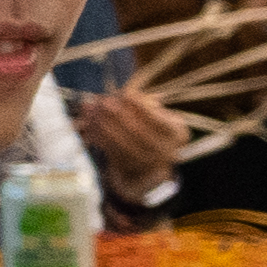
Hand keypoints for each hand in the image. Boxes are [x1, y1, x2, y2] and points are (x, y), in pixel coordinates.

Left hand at [66, 84, 190, 193]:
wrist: (150, 166)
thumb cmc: (150, 130)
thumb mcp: (154, 115)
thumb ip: (139, 103)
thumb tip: (118, 94)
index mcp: (176, 133)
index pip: (159, 120)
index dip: (142, 107)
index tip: (125, 93)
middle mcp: (166, 151)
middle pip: (140, 133)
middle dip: (118, 116)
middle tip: (102, 102)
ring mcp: (148, 165)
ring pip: (123, 145)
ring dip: (103, 127)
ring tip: (91, 111)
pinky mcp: (129, 172)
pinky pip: (112, 154)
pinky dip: (99, 139)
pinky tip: (89, 126)